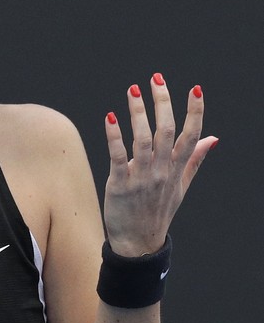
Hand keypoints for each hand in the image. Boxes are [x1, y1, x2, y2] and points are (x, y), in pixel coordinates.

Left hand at [103, 73, 217, 256]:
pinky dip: (114, 136)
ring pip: (142, 140)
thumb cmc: (158, 210)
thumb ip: (195, 160)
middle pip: (167, 131)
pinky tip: (110, 117)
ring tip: (133, 89)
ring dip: (138, 113)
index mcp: (177, 169)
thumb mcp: (181, 186)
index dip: (195, 112)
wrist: (138, 243)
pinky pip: (118, 156)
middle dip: (163, 103)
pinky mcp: (120, 184)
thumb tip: (212, 138)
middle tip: (156, 78)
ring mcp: (141, 177)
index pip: (191, 136)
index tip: (196, 89)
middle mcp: (162, 171)